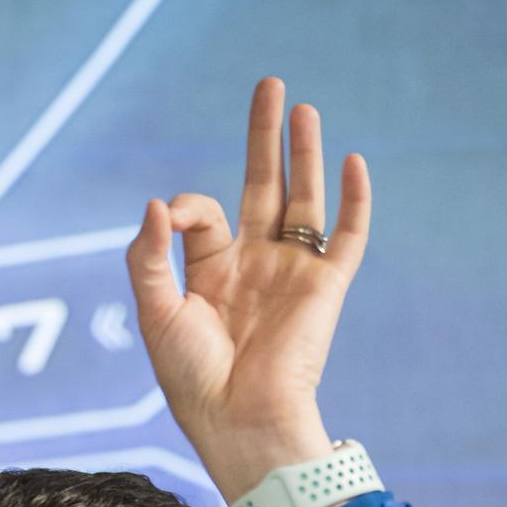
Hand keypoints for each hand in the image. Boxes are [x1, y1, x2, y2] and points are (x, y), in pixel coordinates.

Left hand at [125, 76, 370, 500]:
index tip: (175, 218)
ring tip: (304, 109)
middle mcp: (254, 266)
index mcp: (211, 272)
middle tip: (270, 85)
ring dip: (305, 154)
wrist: (238, 421)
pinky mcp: (325, 289)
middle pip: (263, 186)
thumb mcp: (156, 313)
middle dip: (265, 137)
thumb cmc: (191, 379)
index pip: (203, 212)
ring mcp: (292, 274)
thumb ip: (151, 257)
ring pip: (304, 200)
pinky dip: (355, 201)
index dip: (187, 205)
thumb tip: (157, 201)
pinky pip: (348, 237)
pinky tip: (354, 163)